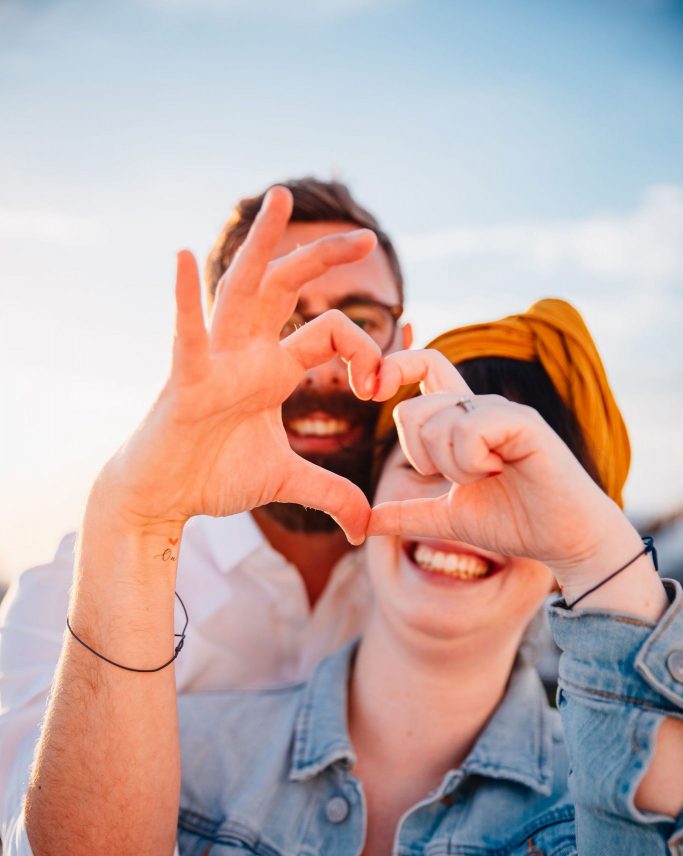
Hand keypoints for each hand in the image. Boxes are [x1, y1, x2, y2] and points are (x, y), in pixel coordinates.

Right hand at [97, 187, 381, 543]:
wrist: (164, 499)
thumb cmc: (214, 477)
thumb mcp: (287, 481)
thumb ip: (330, 493)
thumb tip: (366, 525)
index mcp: (273, 369)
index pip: (330, 333)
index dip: (366, 353)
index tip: (378, 389)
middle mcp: (247, 354)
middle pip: (287, 289)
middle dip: (323, 258)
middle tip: (366, 236)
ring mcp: (215, 362)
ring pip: (239, 291)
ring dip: (259, 245)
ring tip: (277, 198)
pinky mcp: (186, 384)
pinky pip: (187, 337)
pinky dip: (184, 299)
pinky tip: (186, 257)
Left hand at [369, 349, 625, 578]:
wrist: (563, 540)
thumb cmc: (514, 522)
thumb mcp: (447, 517)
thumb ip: (407, 514)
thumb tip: (364, 522)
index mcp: (461, 420)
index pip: (422, 365)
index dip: (392, 366)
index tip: (370, 392)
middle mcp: (479, 407)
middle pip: (413, 409)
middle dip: (420, 456)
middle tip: (459, 477)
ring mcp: (501, 411)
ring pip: (438, 423)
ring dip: (453, 467)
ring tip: (488, 477)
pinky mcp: (522, 422)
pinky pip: (469, 429)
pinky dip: (472, 462)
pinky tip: (499, 471)